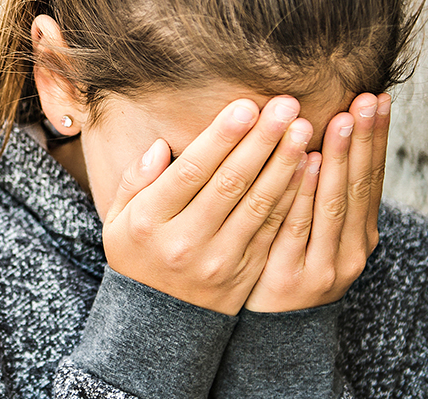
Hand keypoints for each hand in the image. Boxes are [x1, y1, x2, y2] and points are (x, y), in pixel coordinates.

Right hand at [102, 97, 314, 314]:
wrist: (157, 322)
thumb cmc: (138, 255)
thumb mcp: (119, 219)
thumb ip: (136, 180)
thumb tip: (161, 146)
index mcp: (150, 221)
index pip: (191, 171)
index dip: (222, 137)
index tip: (247, 105)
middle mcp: (186, 241)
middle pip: (230, 183)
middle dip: (261, 140)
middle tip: (287, 106)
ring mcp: (219, 260)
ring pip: (258, 205)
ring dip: (284, 164)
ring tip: (303, 129)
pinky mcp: (246, 272)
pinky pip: (273, 229)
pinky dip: (293, 197)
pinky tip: (308, 168)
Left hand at [244, 93, 390, 312]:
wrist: (271, 333)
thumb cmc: (289, 267)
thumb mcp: (316, 233)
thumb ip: (322, 193)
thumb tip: (322, 136)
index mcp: (361, 234)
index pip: (373, 178)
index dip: (377, 138)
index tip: (379, 98)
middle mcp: (353, 250)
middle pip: (360, 186)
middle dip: (365, 140)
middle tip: (366, 99)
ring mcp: (326, 266)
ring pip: (335, 204)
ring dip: (341, 159)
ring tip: (343, 120)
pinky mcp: (294, 278)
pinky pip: (299, 227)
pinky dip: (306, 194)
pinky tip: (309, 163)